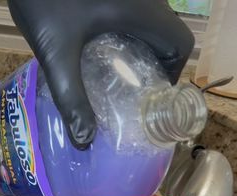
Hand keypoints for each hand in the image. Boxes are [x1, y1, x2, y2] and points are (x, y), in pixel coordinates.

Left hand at [7, 0, 193, 147]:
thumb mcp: (57, 53)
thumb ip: (71, 96)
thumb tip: (83, 141)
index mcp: (143, 10)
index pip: (180, 43)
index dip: (173, 72)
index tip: (151, 94)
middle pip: (166, 35)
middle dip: (154, 65)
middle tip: (131, 92)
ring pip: (148, 22)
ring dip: (139, 48)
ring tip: (116, 77)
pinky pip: (130, 12)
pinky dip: (124, 32)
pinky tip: (98, 50)